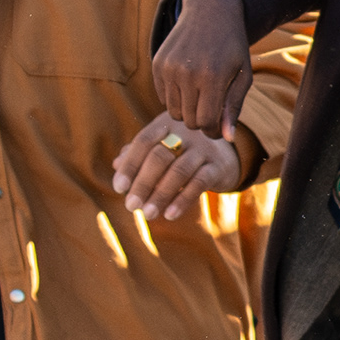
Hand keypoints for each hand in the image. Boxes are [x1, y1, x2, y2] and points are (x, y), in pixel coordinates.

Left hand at [111, 112, 244, 220]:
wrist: (223, 155)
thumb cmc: (181, 152)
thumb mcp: (159, 148)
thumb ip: (137, 154)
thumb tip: (116, 164)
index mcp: (165, 125)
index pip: (143, 142)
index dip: (130, 165)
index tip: (118, 188)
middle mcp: (185, 132)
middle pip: (159, 157)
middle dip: (143, 183)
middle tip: (131, 206)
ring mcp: (203, 148)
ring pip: (179, 171)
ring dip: (160, 195)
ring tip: (148, 214)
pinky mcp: (217, 166)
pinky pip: (199, 183)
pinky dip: (182, 200)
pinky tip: (169, 215)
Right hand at [152, 0, 251, 136]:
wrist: (210, 12)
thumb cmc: (232, 47)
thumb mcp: (243, 76)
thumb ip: (233, 108)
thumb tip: (226, 139)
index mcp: (212, 77)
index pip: (206, 123)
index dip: (214, 130)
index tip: (220, 124)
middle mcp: (187, 73)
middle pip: (188, 121)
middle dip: (201, 120)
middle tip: (212, 108)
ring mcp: (168, 68)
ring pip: (173, 112)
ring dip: (188, 110)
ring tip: (202, 95)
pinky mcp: (157, 64)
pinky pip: (162, 97)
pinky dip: (175, 97)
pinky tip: (189, 83)